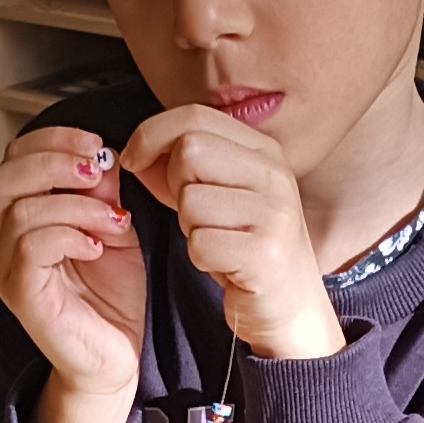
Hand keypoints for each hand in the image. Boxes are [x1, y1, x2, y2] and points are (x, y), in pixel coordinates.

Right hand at [0, 125, 146, 422]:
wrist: (112, 357)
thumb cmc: (107, 299)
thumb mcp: (111, 229)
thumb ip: (101, 193)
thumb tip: (101, 156)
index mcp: (18, 217)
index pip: (13, 158)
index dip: (51, 140)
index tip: (93, 144)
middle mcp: (2, 241)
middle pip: (3, 177)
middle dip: (54, 162)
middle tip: (97, 171)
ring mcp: (7, 269)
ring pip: (20, 211)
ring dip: (75, 204)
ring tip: (112, 219)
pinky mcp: (22, 295)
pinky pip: (31, 248)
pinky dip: (69, 235)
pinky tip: (97, 245)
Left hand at [118, 104, 344, 362]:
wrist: (291, 305)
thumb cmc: (247, 247)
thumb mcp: (219, 195)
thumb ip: (180, 166)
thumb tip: (136, 152)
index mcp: (264, 151)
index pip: (195, 117)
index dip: (151, 134)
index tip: (132, 160)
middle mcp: (275, 174)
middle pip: (189, 152)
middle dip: (174, 185)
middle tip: (194, 214)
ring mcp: (274, 213)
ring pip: (190, 200)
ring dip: (188, 227)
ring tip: (216, 240)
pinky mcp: (265, 254)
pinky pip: (200, 244)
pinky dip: (200, 258)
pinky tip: (224, 265)